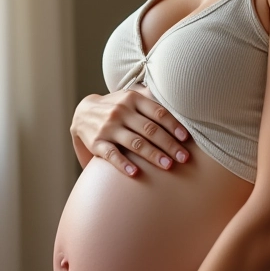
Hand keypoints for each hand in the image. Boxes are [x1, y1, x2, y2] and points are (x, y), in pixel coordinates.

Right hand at [70, 83, 190, 176]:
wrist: (82, 112)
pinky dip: (123, 164)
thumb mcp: (130, 97)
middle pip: (150, 129)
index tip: (186, 139)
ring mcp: (108, 127)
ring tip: (168, 166)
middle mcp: (121, 111)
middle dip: (169, 145)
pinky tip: (135, 173)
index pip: (158, 112)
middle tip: (183, 158)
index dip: (174, 126)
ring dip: (153, 155)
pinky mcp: (96, 142)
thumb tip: (183, 103)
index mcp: (132, 98)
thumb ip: (151, 100)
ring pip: (135, 143)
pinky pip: (112, 155)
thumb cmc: (116, 106)